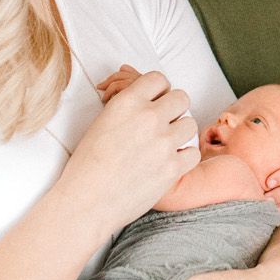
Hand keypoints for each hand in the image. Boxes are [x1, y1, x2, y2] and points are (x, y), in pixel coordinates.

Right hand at [53, 68, 197, 236]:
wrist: (86, 200)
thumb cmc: (87, 164)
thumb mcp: (101, 122)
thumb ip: (128, 108)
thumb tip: (145, 101)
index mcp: (127, 102)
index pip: (158, 79)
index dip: (159, 91)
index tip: (157, 102)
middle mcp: (148, 117)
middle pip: (182, 97)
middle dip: (174, 109)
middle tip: (164, 123)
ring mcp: (163, 142)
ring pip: (190, 124)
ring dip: (179, 133)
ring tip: (164, 146)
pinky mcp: (173, 167)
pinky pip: (193, 153)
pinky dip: (183, 158)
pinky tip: (168, 163)